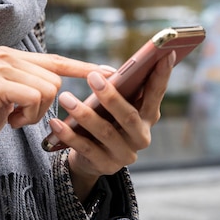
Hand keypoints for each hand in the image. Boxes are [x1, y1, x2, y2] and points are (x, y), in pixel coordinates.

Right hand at [0, 46, 106, 184]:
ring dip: (35, 113)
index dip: (83, 68)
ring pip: (48, 89)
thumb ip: (32, 81)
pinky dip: (27, 117)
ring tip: (12, 117)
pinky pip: (35, 98)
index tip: (112, 72)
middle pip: (54, 77)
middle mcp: (4, 54)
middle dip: (45, 105)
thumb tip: (62, 80)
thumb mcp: (12, 95)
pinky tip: (8, 121)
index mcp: (9, 54)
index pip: (54, 60)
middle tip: (20, 115)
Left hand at [48, 50, 175, 199]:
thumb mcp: (112, 104)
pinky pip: (86, 148)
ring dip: (83, 113)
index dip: (162, 74)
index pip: (156, 93)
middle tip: (92, 77)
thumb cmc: (104, 118)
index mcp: (148, 115)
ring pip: (105, 132)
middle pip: (129, 116)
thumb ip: (117, 88)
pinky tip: (56, 123)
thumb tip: (104, 71)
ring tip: (65, 97)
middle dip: (111, 96)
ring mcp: (125, 154)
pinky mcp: (105, 165)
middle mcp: (141, 136)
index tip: (164, 53)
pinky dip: (69, 134)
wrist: (90, 157)